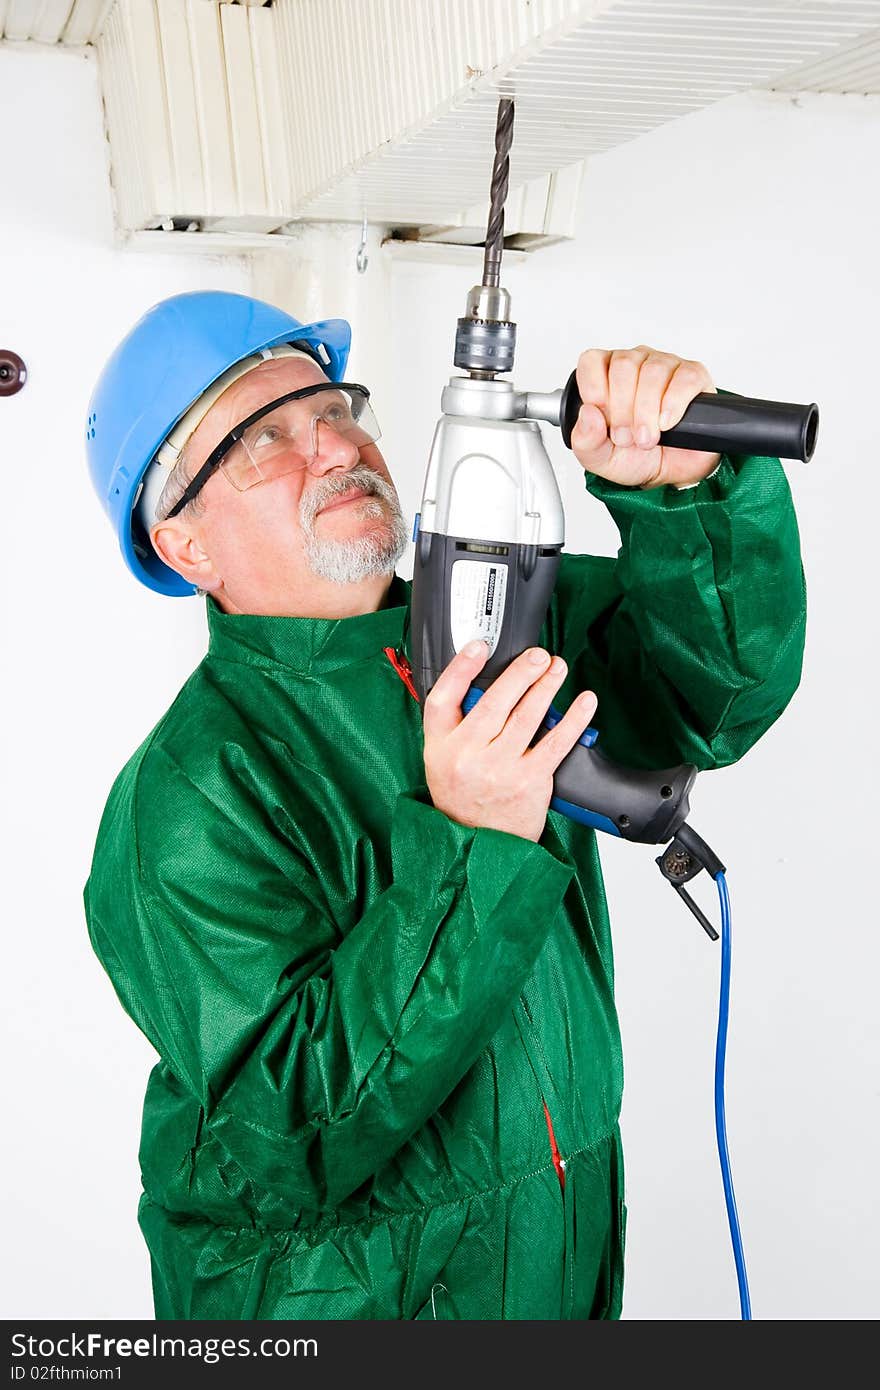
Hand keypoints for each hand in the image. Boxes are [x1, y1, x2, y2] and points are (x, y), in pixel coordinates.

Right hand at [422, 641, 598, 842]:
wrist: (479, 845)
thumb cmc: (463, 797)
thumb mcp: (442, 759)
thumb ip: (456, 724)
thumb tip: (482, 681)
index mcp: (441, 746)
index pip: (443, 699)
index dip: (461, 668)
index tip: (480, 646)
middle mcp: (467, 756)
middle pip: (493, 703)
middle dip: (519, 673)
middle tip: (537, 655)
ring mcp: (499, 769)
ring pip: (526, 717)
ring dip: (546, 687)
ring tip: (557, 668)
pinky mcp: (530, 781)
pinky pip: (555, 743)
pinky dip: (573, 719)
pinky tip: (583, 702)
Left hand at [571, 346, 720, 488]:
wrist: (669, 474)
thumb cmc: (633, 458)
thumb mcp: (599, 457)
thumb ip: (585, 439)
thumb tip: (589, 413)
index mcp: (605, 375)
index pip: (592, 360)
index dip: (594, 389)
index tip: (603, 419)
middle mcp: (635, 364)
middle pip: (624, 364)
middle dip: (623, 408)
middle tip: (626, 438)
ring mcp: (665, 366)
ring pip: (653, 371)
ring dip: (647, 410)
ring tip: (646, 438)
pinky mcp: (693, 377)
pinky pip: (685, 378)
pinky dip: (674, 404)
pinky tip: (666, 423)